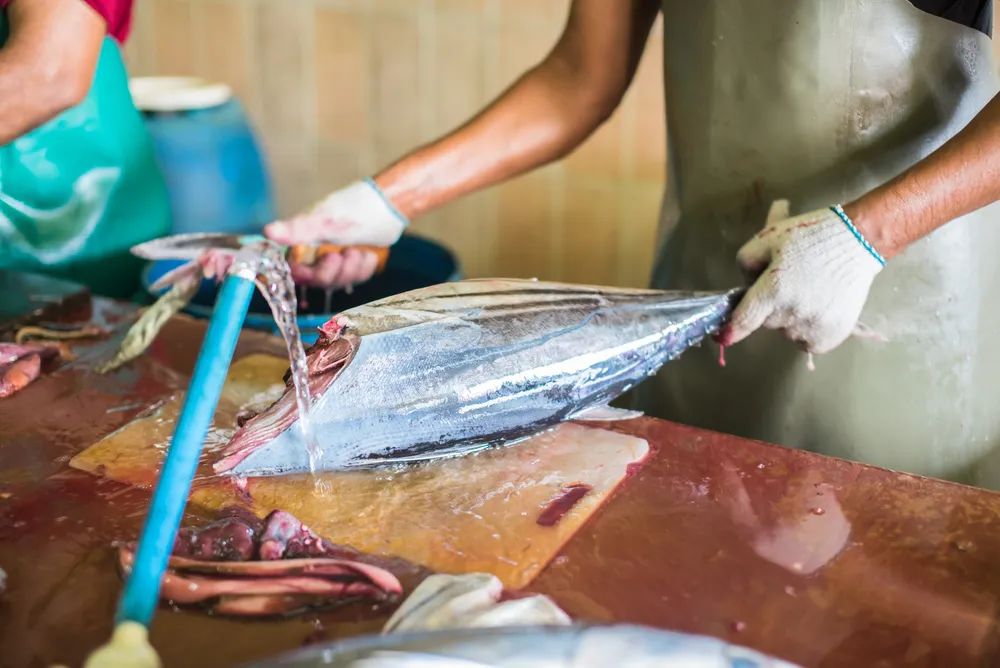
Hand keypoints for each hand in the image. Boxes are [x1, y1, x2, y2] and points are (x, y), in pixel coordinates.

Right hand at [264, 179, 407, 287]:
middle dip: (334, 271)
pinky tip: (368, 254)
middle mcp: (319, 252)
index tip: (315, 268)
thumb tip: (268, 232)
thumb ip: (297, 230)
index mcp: (306, 241)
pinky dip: (364, 267)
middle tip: (343, 255)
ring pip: (339, 281)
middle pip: (318, 280)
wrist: (389, 206)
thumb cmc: (355, 207)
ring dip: (352, 269)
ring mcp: (338, 258)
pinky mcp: (355, 263)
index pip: (295, 269)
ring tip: (358, 251)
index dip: (304, 275)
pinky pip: (356, 277)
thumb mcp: (326, 221)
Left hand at [718, 200, 883, 353]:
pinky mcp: (831, 337)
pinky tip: (821, 306)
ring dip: (791, 317)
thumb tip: (745, 287)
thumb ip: (746, 263)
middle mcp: (792, 313)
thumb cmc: (810, 235)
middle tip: (791, 281)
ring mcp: (813, 327)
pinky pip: (807, 342)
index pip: (743, 321)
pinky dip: (809, 329)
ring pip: (787, 332)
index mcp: (773, 290)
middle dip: (771, 305)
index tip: (720, 336)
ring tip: (811, 290)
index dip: (730, 330)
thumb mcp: (768, 238)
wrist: (859, 241)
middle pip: (767, 320)